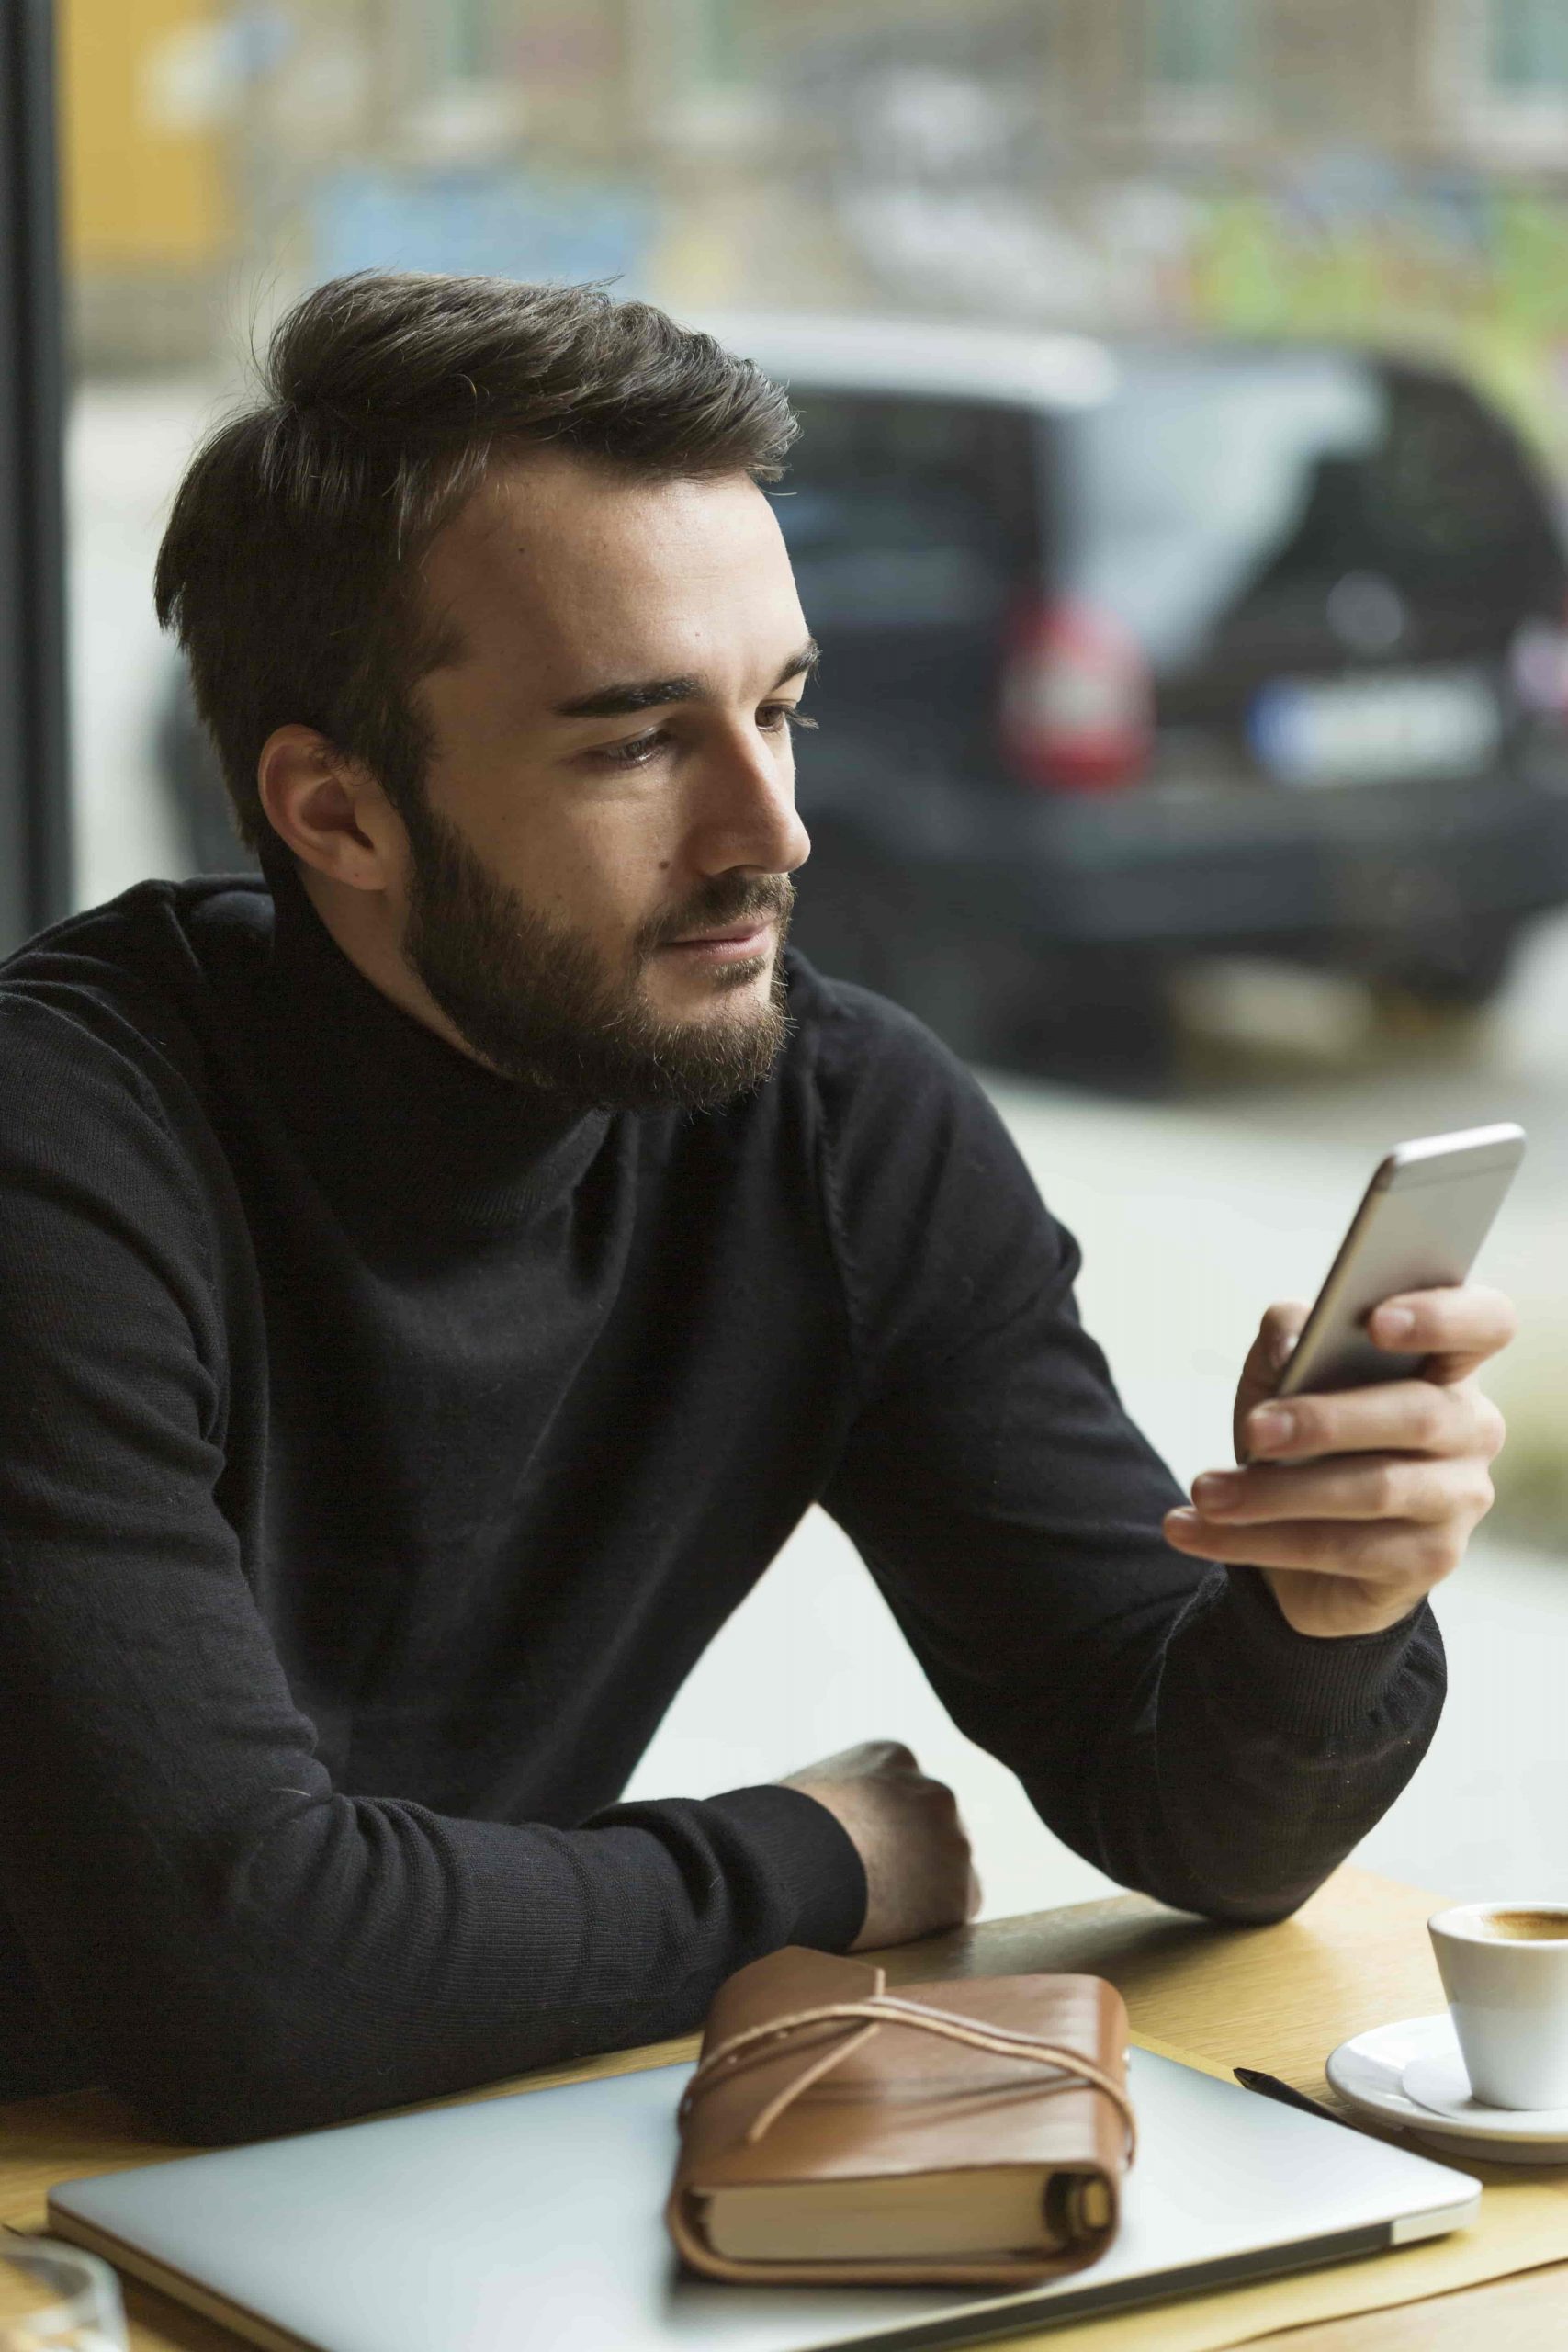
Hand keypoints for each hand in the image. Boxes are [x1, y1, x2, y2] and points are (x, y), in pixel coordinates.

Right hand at [779, 1739, 980, 1949]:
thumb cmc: (779, 1828)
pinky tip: (891, 1929)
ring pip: (948, 1872)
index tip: (859, 1849)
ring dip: (921, 1891)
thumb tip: (830, 1822)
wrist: (791, 1864)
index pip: (906, 1794)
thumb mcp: (811, 1787)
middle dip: (910, 1855)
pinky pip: (951, 1914)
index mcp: (895, 1757)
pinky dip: (927, 1925)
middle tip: (872, 1884)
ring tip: (875, 1910)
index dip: (882, 1828)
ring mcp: (952, 1840)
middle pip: (934, 1829)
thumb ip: (841, 1796)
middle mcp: (934, 1790)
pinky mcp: (957, 1893)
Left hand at [1164, 1285, 1514, 1638]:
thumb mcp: (1285, 1376)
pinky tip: (1195, 1530)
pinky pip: (1342, 1549)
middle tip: (1254, 1430)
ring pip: (1376, 1490)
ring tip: (1205, 1492)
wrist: (1305, 1545)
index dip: (1441, 1317)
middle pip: (1420, 1415)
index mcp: (1447, 1363)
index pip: (1485, 1323)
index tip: (1377, 1322)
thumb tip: (1291, 1338)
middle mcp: (1471, 1427)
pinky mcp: (1430, 1561)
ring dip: (1276, 1493)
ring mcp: (1459, 1498)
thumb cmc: (1305, 1437)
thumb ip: (1290, 1335)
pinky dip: (1256, 1541)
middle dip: (1327, 1421)